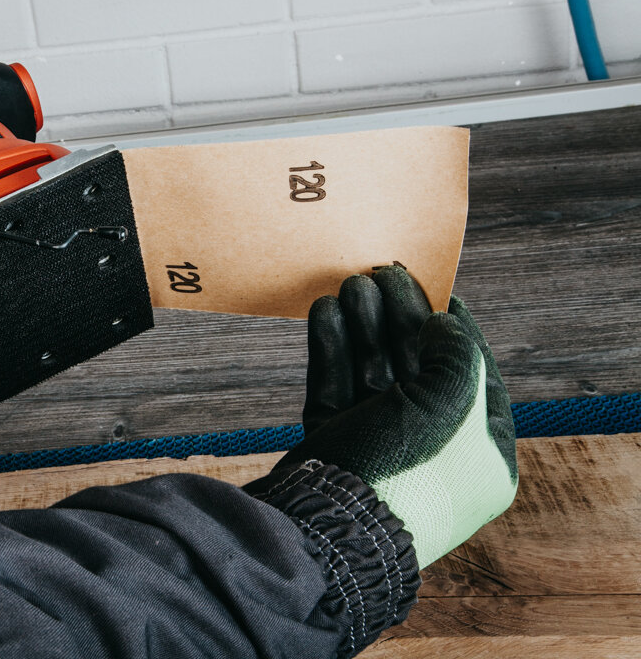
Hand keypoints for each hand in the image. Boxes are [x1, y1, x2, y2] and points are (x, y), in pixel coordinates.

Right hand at [278, 265, 516, 567]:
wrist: (330, 530)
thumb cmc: (405, 472)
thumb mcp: (452, 405)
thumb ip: (456, 355)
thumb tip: (444, 323)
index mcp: (480, 456)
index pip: (476, 377)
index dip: (458, 329)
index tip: (438, 290)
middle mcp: (433, 453)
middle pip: (418, 369)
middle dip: (399, 320)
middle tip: (381, 274)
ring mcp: (379, 450)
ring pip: (373, 374)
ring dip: (363, 328)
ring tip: (348, 284)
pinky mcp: (334, 447)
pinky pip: (336, 389)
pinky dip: (331, 350)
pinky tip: (325, 313)